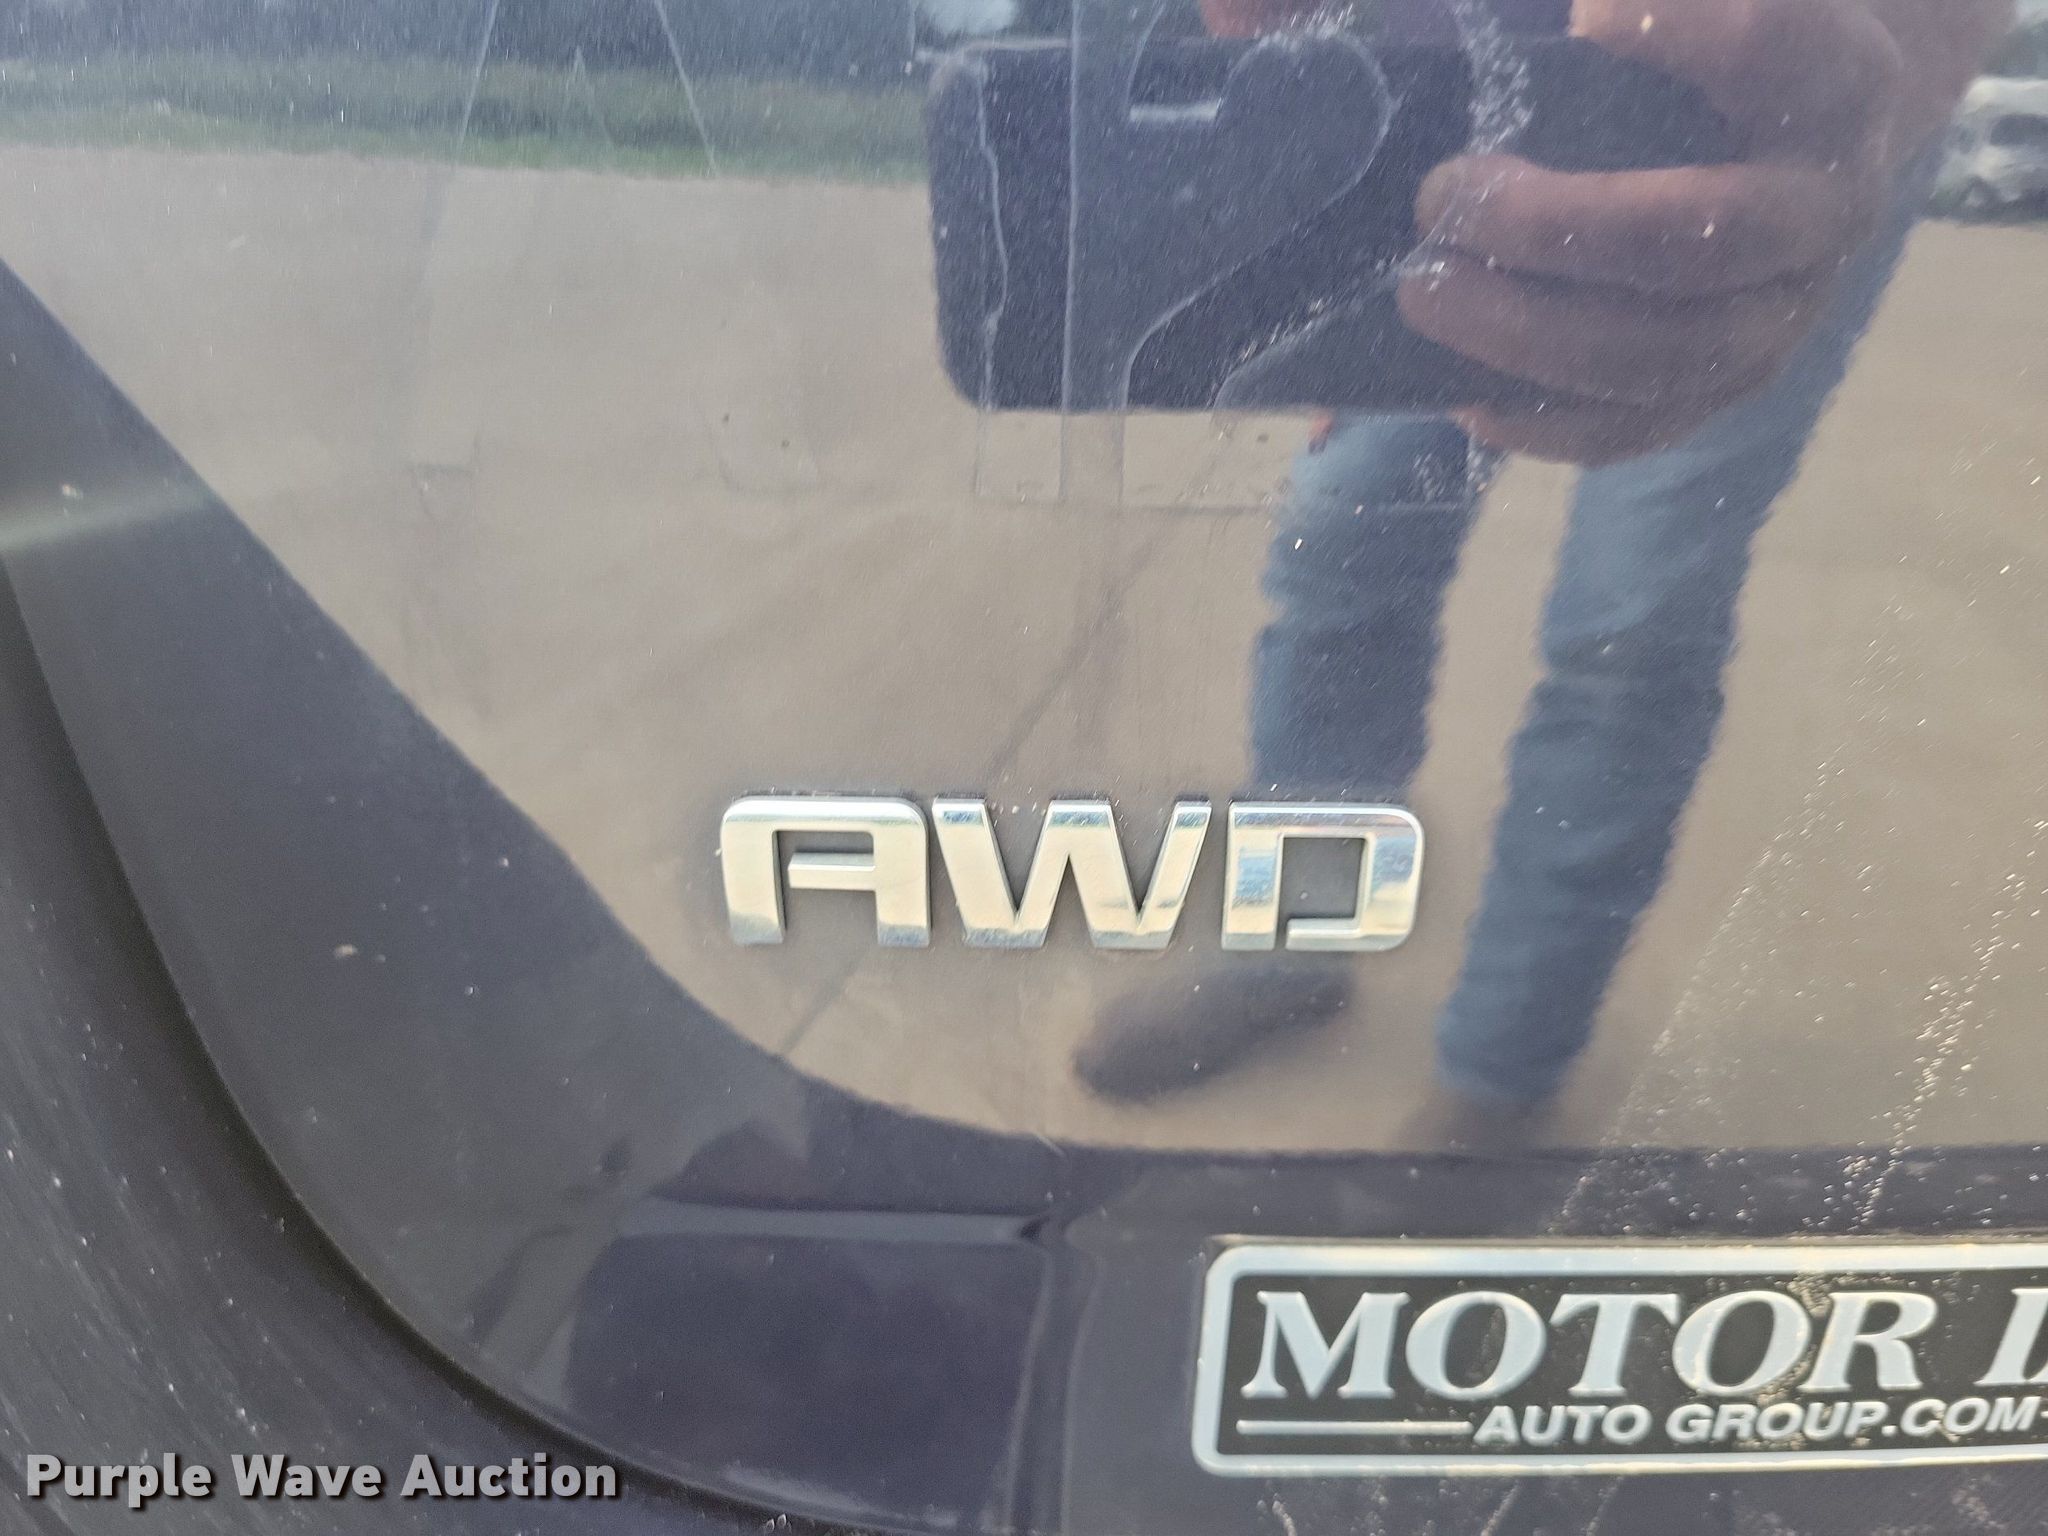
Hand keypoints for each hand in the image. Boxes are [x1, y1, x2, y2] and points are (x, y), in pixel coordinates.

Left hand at [1399, 0, 1920, 464]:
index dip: (1683, 34)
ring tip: (1426, 291)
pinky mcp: (1725, 391)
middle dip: (1556, 225)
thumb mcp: (1688, 18)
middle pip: (1704, 237)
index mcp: (1837, 85)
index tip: (1583, 21)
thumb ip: (1640, 17)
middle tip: (1444, 191)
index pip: (1774, 51)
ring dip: (1526, 333)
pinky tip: (1468, 395)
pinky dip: (1541, 421)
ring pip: (1661, 356)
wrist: (1794, 144)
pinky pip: (1632, 428)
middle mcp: (1827, 210)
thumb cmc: (1708, 63)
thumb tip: (1552, 25)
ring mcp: (1783, 318)